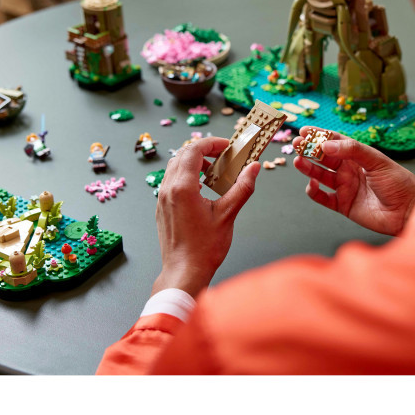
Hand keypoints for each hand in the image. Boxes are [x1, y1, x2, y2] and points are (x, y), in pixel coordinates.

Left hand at [153, 136, 259, 297]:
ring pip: (175, 166)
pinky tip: (202, 189)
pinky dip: (187, 176)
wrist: (184, 272)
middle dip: (204, 150)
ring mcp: (162, 198)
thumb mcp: (228, 215)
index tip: (227, 147)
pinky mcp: (161, 207)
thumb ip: (242, 188)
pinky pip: (171, 181)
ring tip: (214, 172)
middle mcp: (168, 189)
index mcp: (183, 187)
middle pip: (182, 154)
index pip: (194, 150)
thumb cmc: (204, 248)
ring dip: (194, 162)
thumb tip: (253, 168)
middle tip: (223, 156)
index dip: (211, 143)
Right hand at [292, 127, 414, 235]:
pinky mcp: (343, 205)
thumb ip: (352, 150)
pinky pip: (323, 198)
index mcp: (359, 157)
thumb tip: (327, 144)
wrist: (407, 212)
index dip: (320, 136)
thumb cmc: (399, 184)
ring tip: (298, 161)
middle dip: (309, 150)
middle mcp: (350, 170)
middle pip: (324, 158)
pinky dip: (314, 192)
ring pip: (320, 175)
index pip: (336, 142)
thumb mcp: (378, 161)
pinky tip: (312, 185)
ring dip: (308, 168)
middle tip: (297, 144)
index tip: (305, 131)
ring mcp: (346, 187)